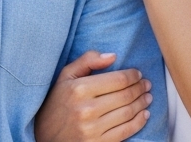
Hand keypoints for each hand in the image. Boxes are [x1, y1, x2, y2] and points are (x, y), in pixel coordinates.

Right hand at [34, 51, 152, 141]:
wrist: (44, 136)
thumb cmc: (56, 103)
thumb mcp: (65, 76)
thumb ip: (87, 61)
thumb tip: (113, 56)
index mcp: (79, 89)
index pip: (117, 79)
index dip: (132, 76)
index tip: (138, 74)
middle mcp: (86, 109)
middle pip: (125, 95)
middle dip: (140, 88)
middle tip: (146, 85)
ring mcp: (92, 129)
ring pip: (128, 113)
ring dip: (142, 103)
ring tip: (147, 97)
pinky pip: (125, 131)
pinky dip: (139, 122)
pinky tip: (144, 114)